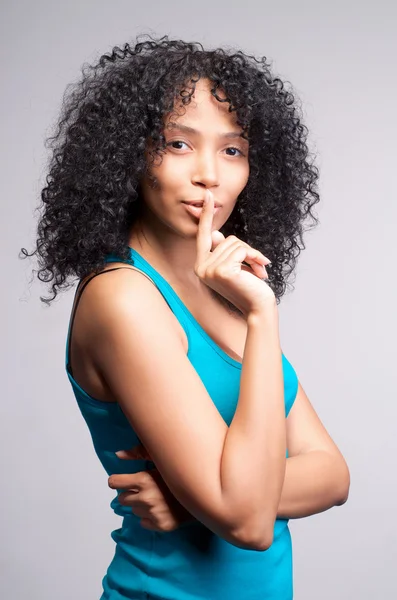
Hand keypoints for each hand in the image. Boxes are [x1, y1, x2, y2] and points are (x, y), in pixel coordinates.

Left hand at [109, 445, 194, 531]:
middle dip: (129, 494)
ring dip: (140, 505)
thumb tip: (118, 454)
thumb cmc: (179, 472)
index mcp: (143, 480)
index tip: (120, 481)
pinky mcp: (160, 525)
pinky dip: (149, 517)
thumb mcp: (159, 458)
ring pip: (134, 511)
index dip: (116, 481)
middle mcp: (146, 498)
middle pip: (122, 499)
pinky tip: (159, 508)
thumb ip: (138, 453)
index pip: (114, 483)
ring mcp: (153, 513)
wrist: (201, 490)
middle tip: (143, 489)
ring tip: (155, 498)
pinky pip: (143, 523)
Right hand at [195, 190, 275, 317]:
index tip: (208, 195)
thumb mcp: (234, 266)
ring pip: (236, 244)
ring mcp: (210, 270)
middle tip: (256, 267)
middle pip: (226, 238)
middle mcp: (201, 268)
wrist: (258, 308)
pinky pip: (241, 250)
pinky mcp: (222, 271)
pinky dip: (254, 258)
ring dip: (252, 255)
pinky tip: (258, 273)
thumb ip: (224, 250)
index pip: (203, 236)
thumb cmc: (248, 287)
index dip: (206, 215)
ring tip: (258, 272)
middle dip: (246, 250)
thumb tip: (216, 234)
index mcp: (201, 265)